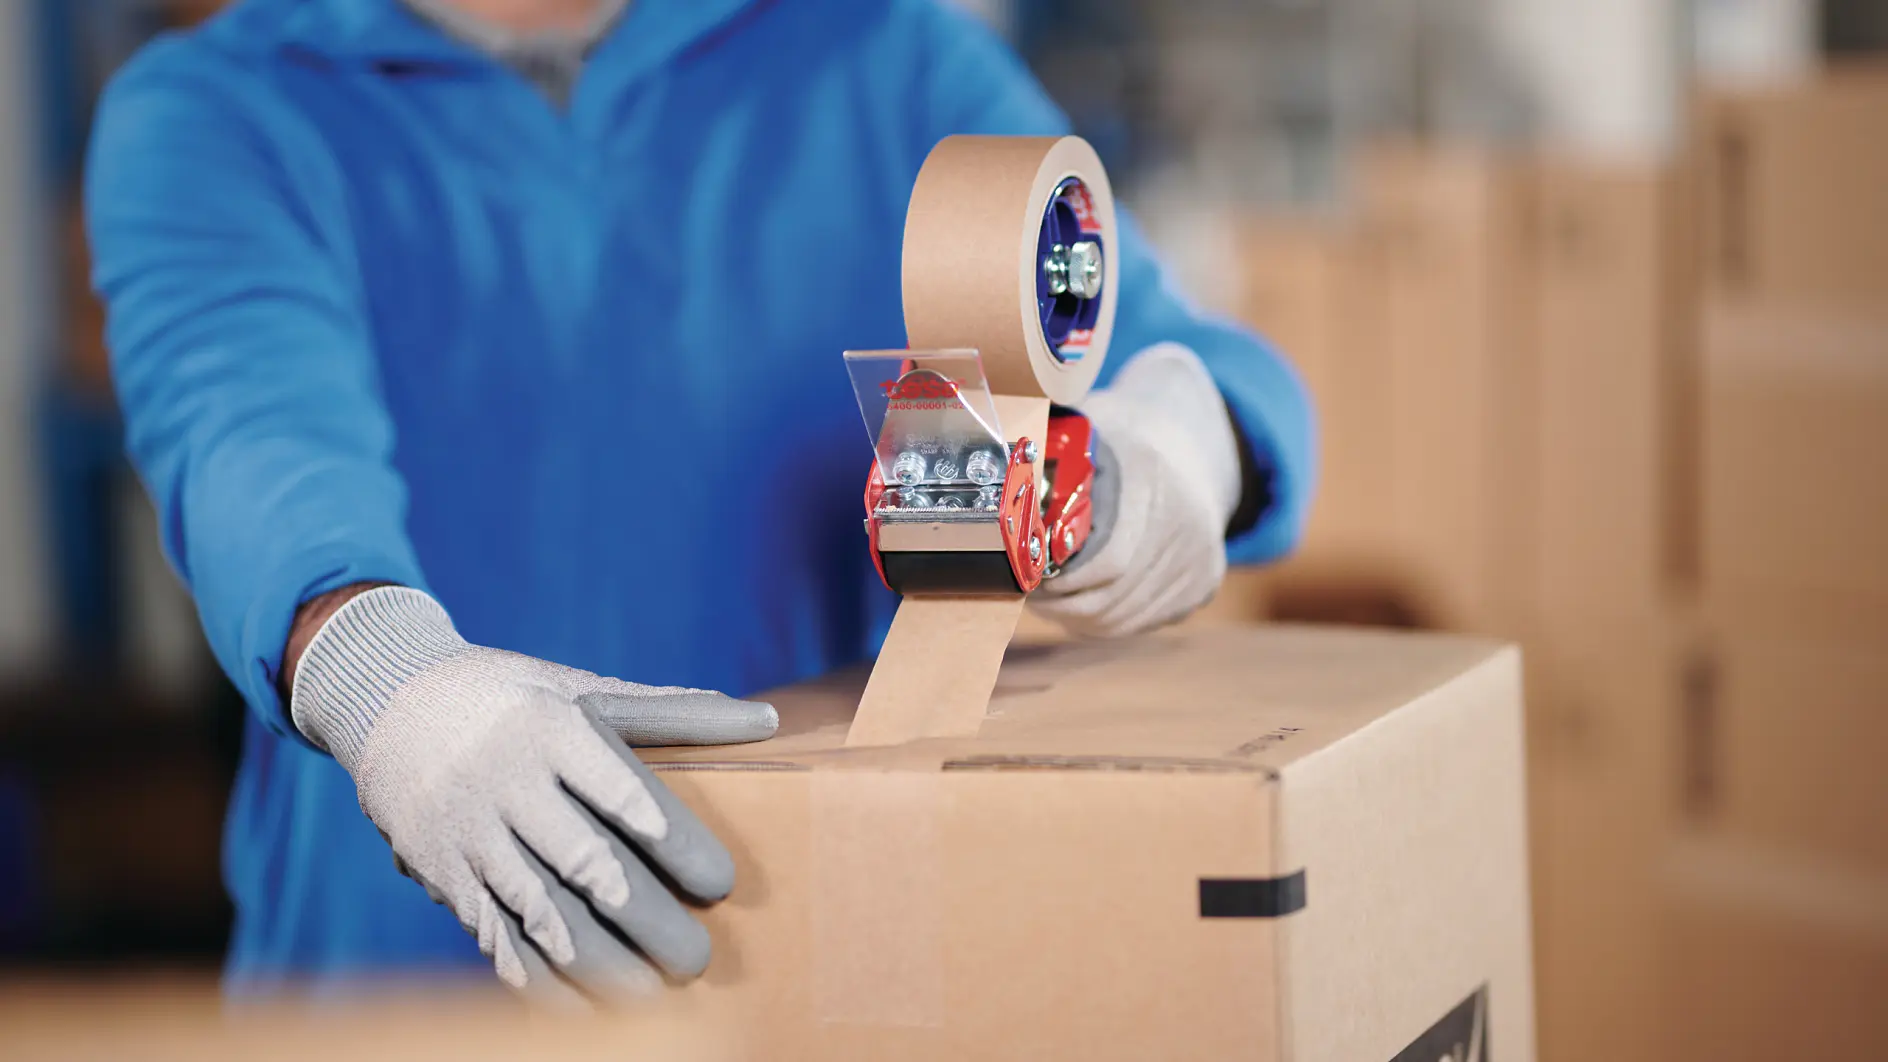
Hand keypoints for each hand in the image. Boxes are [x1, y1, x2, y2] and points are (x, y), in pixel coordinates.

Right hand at [287, 586, 776, 1003]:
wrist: (386, 696)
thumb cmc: (510, 694)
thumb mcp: (581, 685)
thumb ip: (670, 711)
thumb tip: (766, 721)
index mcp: (554, 729)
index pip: (625, 794)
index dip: (678, 844)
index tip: (722, 884)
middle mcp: (508, 782)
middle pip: (586, 862)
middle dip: (646, 919)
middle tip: (697, 960)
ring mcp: (468, 829)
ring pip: (538, 909)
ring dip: (597, 962)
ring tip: (651, 998)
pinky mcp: (439, 867)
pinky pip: (489, 931)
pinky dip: (533, 975)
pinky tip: (576, 1006)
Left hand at [1030, 343, 1241, 636]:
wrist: (1191, 444)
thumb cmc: (1120, 438)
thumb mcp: (1086, 430)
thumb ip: (1044, 452)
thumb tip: (984, 466)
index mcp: (1152, 480)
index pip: (1108, 561)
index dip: (1061, 581)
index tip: (1027, 577)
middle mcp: (1187, 524)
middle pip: (1111, 598)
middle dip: (1061, 604)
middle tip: (1029, 594)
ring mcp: (1200, 559)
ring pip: (1123, 618)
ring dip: (1079, 616)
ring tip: (1050, 599)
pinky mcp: (1205, 583)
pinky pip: (1143, 621)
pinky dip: (1107, 618)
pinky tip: (1084, 600)